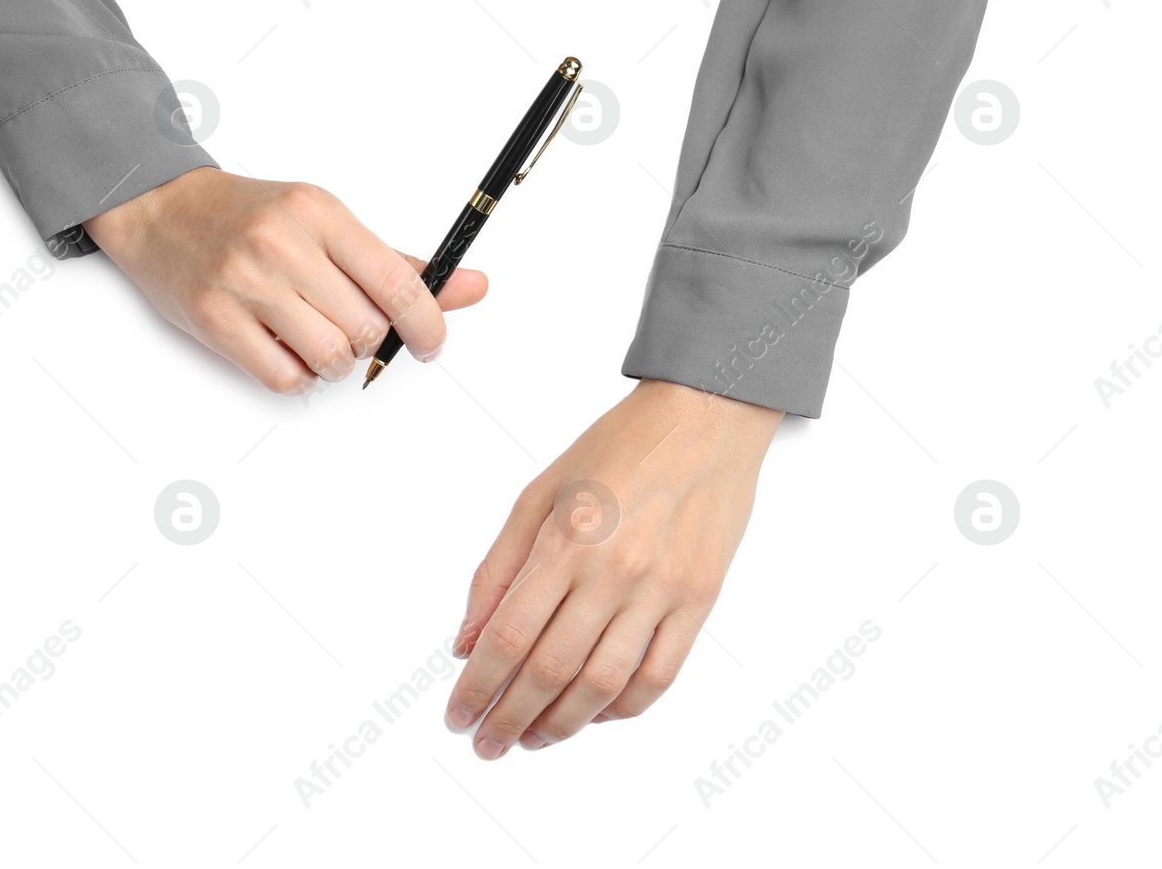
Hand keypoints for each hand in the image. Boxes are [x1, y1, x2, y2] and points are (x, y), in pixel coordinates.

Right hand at [84, 167, 487, 393]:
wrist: (161, 208)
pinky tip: (288, 352)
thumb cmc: (250, 218)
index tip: (431, 342)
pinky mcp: (214, 320)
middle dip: (368, 340)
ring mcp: (246, 284)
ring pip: (329, 356)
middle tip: (349, 326)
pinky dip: (299, 377)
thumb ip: (394, 262)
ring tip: (315, 338)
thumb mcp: (325, 222)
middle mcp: (284, 245)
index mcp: (320, 213)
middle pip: (365, 327)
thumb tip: (471, 286)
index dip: (427, 323)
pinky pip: (285, 378)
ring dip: (334, 362)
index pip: (396, 281)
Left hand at [446, 379, 781, 757]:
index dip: (476, 687)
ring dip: (560, 725)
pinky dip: (621, 709)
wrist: (704, 418)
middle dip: (508, 718)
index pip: (507, 636)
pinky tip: (592, 715)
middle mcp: (614, 571)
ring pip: (603, 687)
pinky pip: (658, 677)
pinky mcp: (699, 601)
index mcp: (566, 540)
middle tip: (485, 742)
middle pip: (550, 671)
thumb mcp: (538, 494)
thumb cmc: (618, 447)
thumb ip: (497, 570)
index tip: (457, 712)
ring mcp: (661, 590)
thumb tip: (467, 642)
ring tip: (530, 739)